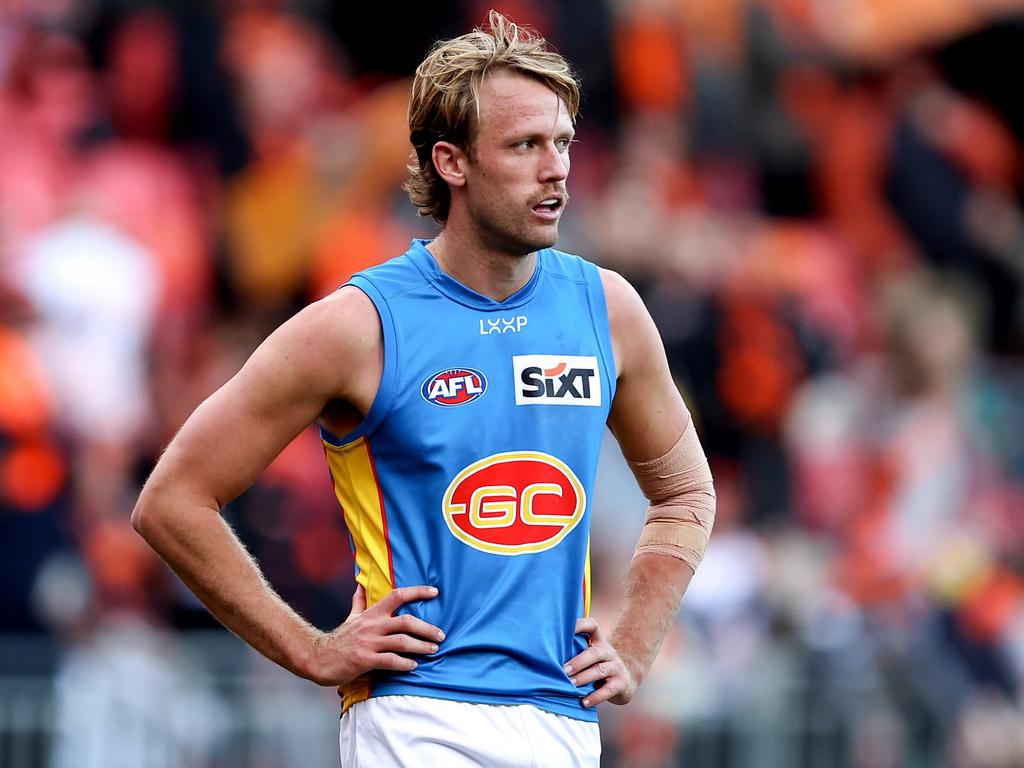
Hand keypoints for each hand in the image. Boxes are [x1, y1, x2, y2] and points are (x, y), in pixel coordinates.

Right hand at [304, 584, 443, 685]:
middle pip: (406, 622)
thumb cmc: (340, 638)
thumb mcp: (351, 617)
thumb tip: (361, 584)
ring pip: (402, 642)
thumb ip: (360, 601)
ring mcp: (369, 643)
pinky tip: (414, 666)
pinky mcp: (365, 660)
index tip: (434, 592)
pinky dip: (404, 663)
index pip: (397, 596)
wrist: (320, 658)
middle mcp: (373, 626)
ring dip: (421, 646)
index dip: (417, 592)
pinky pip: (390, 661)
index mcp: (372, 613)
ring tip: (433, 650)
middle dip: (426, 628)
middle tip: (441, 635)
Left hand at [563, 617, 637, 707]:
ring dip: (583, 678)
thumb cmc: (598, 665)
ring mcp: (616, 667)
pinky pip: (607, 690)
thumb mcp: (590, 655)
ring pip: (599, 670)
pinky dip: (595, 697)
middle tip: (564, 670)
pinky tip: (583, 702)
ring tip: (570, 684)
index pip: (592, 626)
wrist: (626, 678)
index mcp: (598, 641)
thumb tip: (546, 656)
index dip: (580, 625)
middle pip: (595, 652)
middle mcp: (608, 652)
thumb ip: (575, 651)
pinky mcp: (620, 683)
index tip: (567, 629)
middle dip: (578, 662)